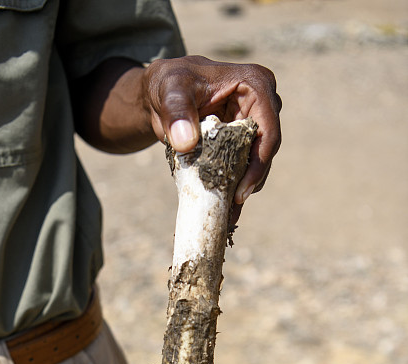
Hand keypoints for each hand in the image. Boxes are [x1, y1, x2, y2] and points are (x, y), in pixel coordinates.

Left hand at [141, 56, 281, 206]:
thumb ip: (176, 112)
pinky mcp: (242, 143)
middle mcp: (262, 105)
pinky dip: (232, 190)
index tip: (240, 193)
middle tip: (232, 209)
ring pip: (255, 164)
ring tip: (227, 216)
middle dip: (250, 183)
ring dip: (242, 191)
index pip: (267, 130)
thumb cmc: (169, 83)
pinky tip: (224, 212)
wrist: (161, 94)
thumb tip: (186, 142)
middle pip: (265, 152)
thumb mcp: (170, 90)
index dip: (258, 165)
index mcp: (256, 85)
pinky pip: (242, 170)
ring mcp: (254, 125)